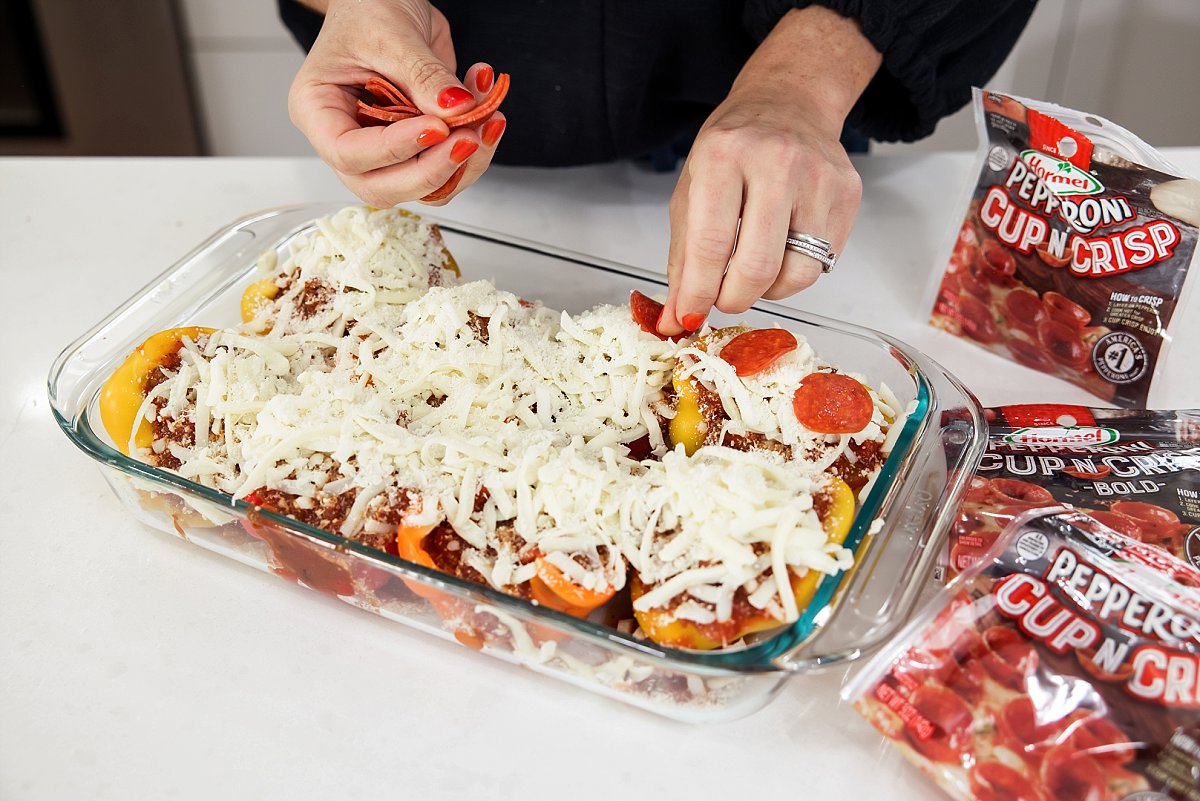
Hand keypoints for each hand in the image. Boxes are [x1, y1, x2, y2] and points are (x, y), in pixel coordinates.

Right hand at [288, 0, 505, 206]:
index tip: (436, 127)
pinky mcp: (419, 148)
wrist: (389, 1)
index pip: (349, 154)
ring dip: (465, 163)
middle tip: (470, 137)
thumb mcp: (391, 33)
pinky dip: (476, 149)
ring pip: (424, 188)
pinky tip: (487, 110)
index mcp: (318, 111)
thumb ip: (422, 75)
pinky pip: (449, 169)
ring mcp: (386, 149)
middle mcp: (349, 139)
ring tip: (489, 116)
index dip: (395, 150)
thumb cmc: (369, 8)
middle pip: (386, 186)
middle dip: (433, 169)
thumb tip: (455, 109)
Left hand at [658, 6, 880, 334]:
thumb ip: (683, 259)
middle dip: (734, 299)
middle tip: (724, 298)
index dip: (698, 293)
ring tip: (753, 269)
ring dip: (768, 290)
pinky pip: (822, 262)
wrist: (788, 101)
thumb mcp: (692, 191)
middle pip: (757, 266)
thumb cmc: (734, 147)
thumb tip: (679, 318)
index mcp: (725, 154)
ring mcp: (819, 177)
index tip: (690, 317)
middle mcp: (777, 161)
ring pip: (797, 273)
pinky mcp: (848, 192)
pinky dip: (794, 271)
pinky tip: (781, 247)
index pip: (710, 243)